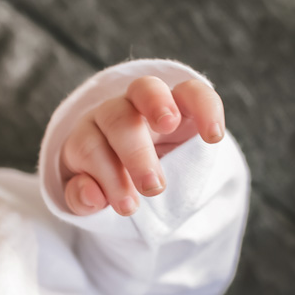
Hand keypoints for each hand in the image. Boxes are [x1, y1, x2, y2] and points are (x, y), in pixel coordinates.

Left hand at [60, 75, 225, 215]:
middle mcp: (113, 112)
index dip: (104, 176)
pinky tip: (212, 135)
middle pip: (116, 119)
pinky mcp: (182, 99)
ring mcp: (146, 102)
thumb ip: (82, 198)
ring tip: (170, 126)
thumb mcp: (92, 195)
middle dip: (135, 153)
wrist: (140, 167)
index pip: (87, 147)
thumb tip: (92, 196)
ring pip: (145, 89)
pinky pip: (192, 91)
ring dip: (157, 105)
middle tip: (154, 187)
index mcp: (87, 136)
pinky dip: (204, 107)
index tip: (128, 206)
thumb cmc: (112, 183)